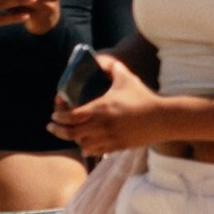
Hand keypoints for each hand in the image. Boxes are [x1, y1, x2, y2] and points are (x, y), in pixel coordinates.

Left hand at [47, 50, 162, 157]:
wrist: (161, 118)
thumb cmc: (143, 97)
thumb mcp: (126, 79)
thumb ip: (112, 68)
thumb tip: (102, 61)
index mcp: (100, 109)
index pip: (70, 116)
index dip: (59, 116)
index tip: (54, 114)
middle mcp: (100, 125)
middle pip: (71, 133)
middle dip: (57, 130)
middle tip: (52, 126)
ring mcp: (108, 137)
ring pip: (81, 143)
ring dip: (74, 139)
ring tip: (72, 133)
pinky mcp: (116, 146)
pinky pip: (95, 151)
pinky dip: (88, 148)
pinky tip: (86, 143)